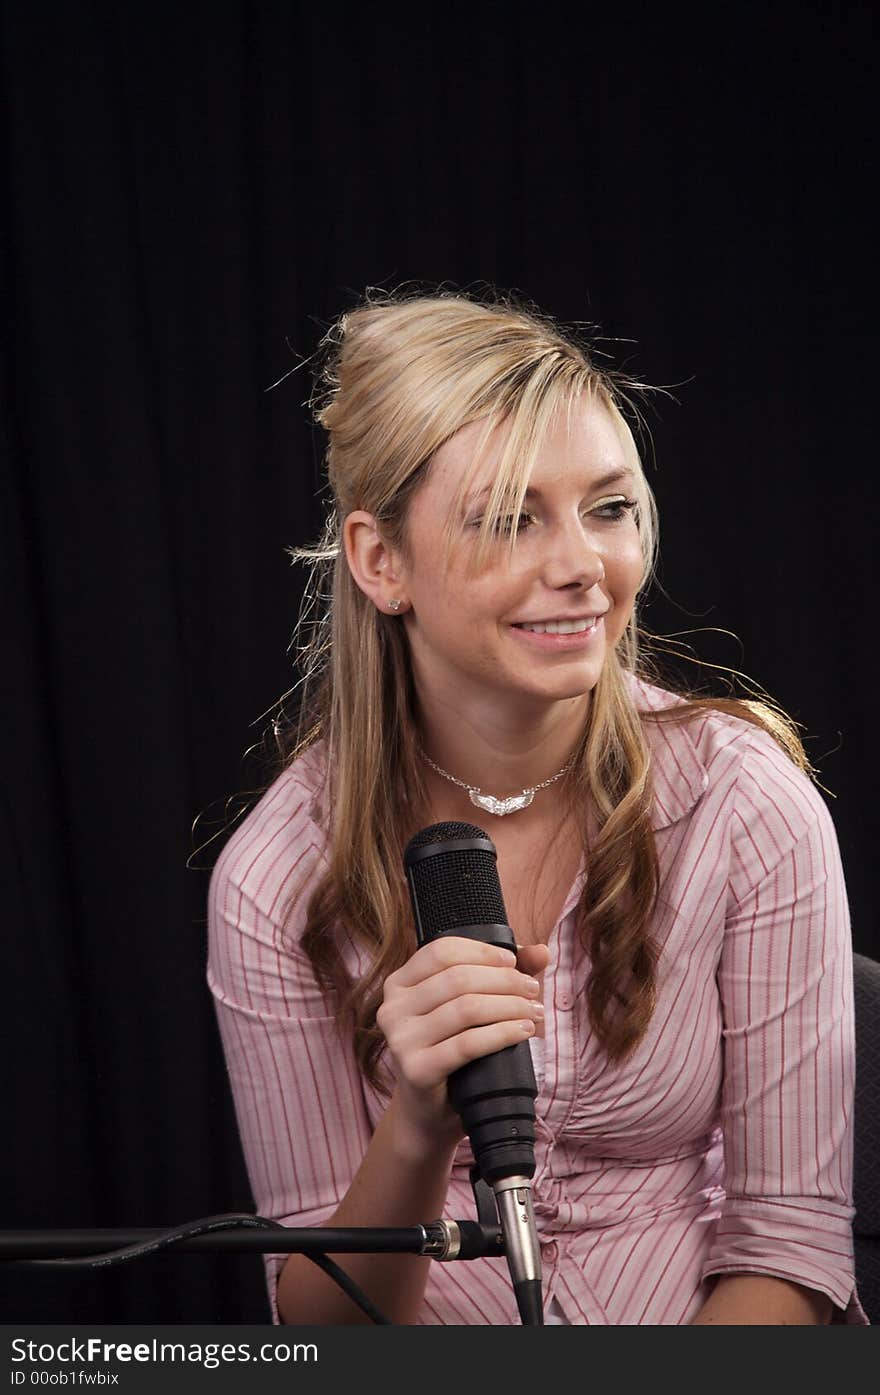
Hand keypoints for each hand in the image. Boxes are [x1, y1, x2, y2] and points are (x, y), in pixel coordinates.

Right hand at [377, 937, 549, 1149]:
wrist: (429, 1113)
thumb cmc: (451, 1052)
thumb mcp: (469, 1007)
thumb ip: (502, 974)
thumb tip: (542, 952)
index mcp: (399, 984)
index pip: (441, 952)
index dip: (482, 952)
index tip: (514, 962)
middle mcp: (392, 1008)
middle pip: (458, 978)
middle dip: (504, 980)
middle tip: (532, 991)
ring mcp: (400, 1040)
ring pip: (465, 1008)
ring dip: (508, 1005)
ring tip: (533, 1012)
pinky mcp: (416, 1069)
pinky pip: (467, 1044)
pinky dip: (502, 1034)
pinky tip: (523, 1031)